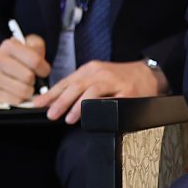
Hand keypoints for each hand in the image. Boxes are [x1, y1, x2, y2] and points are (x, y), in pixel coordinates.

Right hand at [0, 35, 50, 103]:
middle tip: (31, 78)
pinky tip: (18, 92)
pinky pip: (14, 100)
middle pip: (28, 77)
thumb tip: (41, 66)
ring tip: (25, 85)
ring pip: (21, 90)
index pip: (35, 61)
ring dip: (28, 91)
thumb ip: (39, 49)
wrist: (1, 64)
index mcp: (8, 45)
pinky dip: (20, 99)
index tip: (43, 71)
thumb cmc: (20, 56)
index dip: (44, 69)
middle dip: (34, 80)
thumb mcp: (32, 45)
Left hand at [32, 59, 167, 124]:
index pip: (66, 81)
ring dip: (78, 105)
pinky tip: (92, 114)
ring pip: (92, 91)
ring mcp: (114, 82)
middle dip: (61, 100)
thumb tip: (55, 101)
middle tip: (51, 113)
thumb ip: (78, 87)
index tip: (39, 103)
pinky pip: (112, 100)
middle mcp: (100, 73)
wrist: (148, 74)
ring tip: (68, 118)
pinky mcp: (128, 92)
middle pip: (76, 85)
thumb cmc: (119, 79)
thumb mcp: (96, 78)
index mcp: (90, 69)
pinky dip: (100, 107)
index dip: (52, 93)